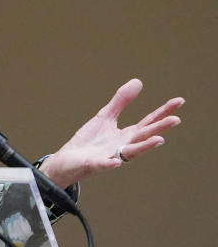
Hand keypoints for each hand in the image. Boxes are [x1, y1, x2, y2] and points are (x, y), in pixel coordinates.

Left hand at [39, 78, 182, 189]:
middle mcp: (124, 146)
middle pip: (144, 135)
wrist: (68, 160)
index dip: (163, 112)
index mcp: (127, 135)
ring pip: (130, 152)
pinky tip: (116, 162)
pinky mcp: (95, 164)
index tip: (179, 101)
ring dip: (144, 147)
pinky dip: (110, 164)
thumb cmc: (90, 140)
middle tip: (176, 119)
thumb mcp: (106, 117)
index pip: (149, 122)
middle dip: (159, 128)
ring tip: (159, 140)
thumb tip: (138, 81)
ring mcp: (111, 156)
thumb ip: (121, 101)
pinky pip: (104, 164)